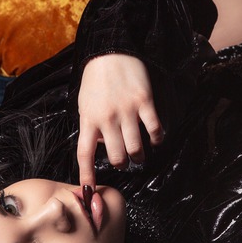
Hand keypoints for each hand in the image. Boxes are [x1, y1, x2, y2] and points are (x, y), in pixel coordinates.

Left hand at [77, 54, 164, 186]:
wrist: (111, 52)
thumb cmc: (96, 80)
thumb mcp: (85, 104)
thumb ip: (91, 125)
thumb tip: (102, 145)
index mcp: (88, 119)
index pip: (85, 154)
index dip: (87, 175)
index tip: (89, 190)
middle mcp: (107, 118)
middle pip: (116, 156)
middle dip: (122, 164)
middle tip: (125, 160)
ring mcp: (126, 111)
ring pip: (136, 148)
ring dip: (139, 155)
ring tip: (139, 153)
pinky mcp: (144, 102)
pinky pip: (154, 129)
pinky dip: (157, 138)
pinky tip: (156, 138)